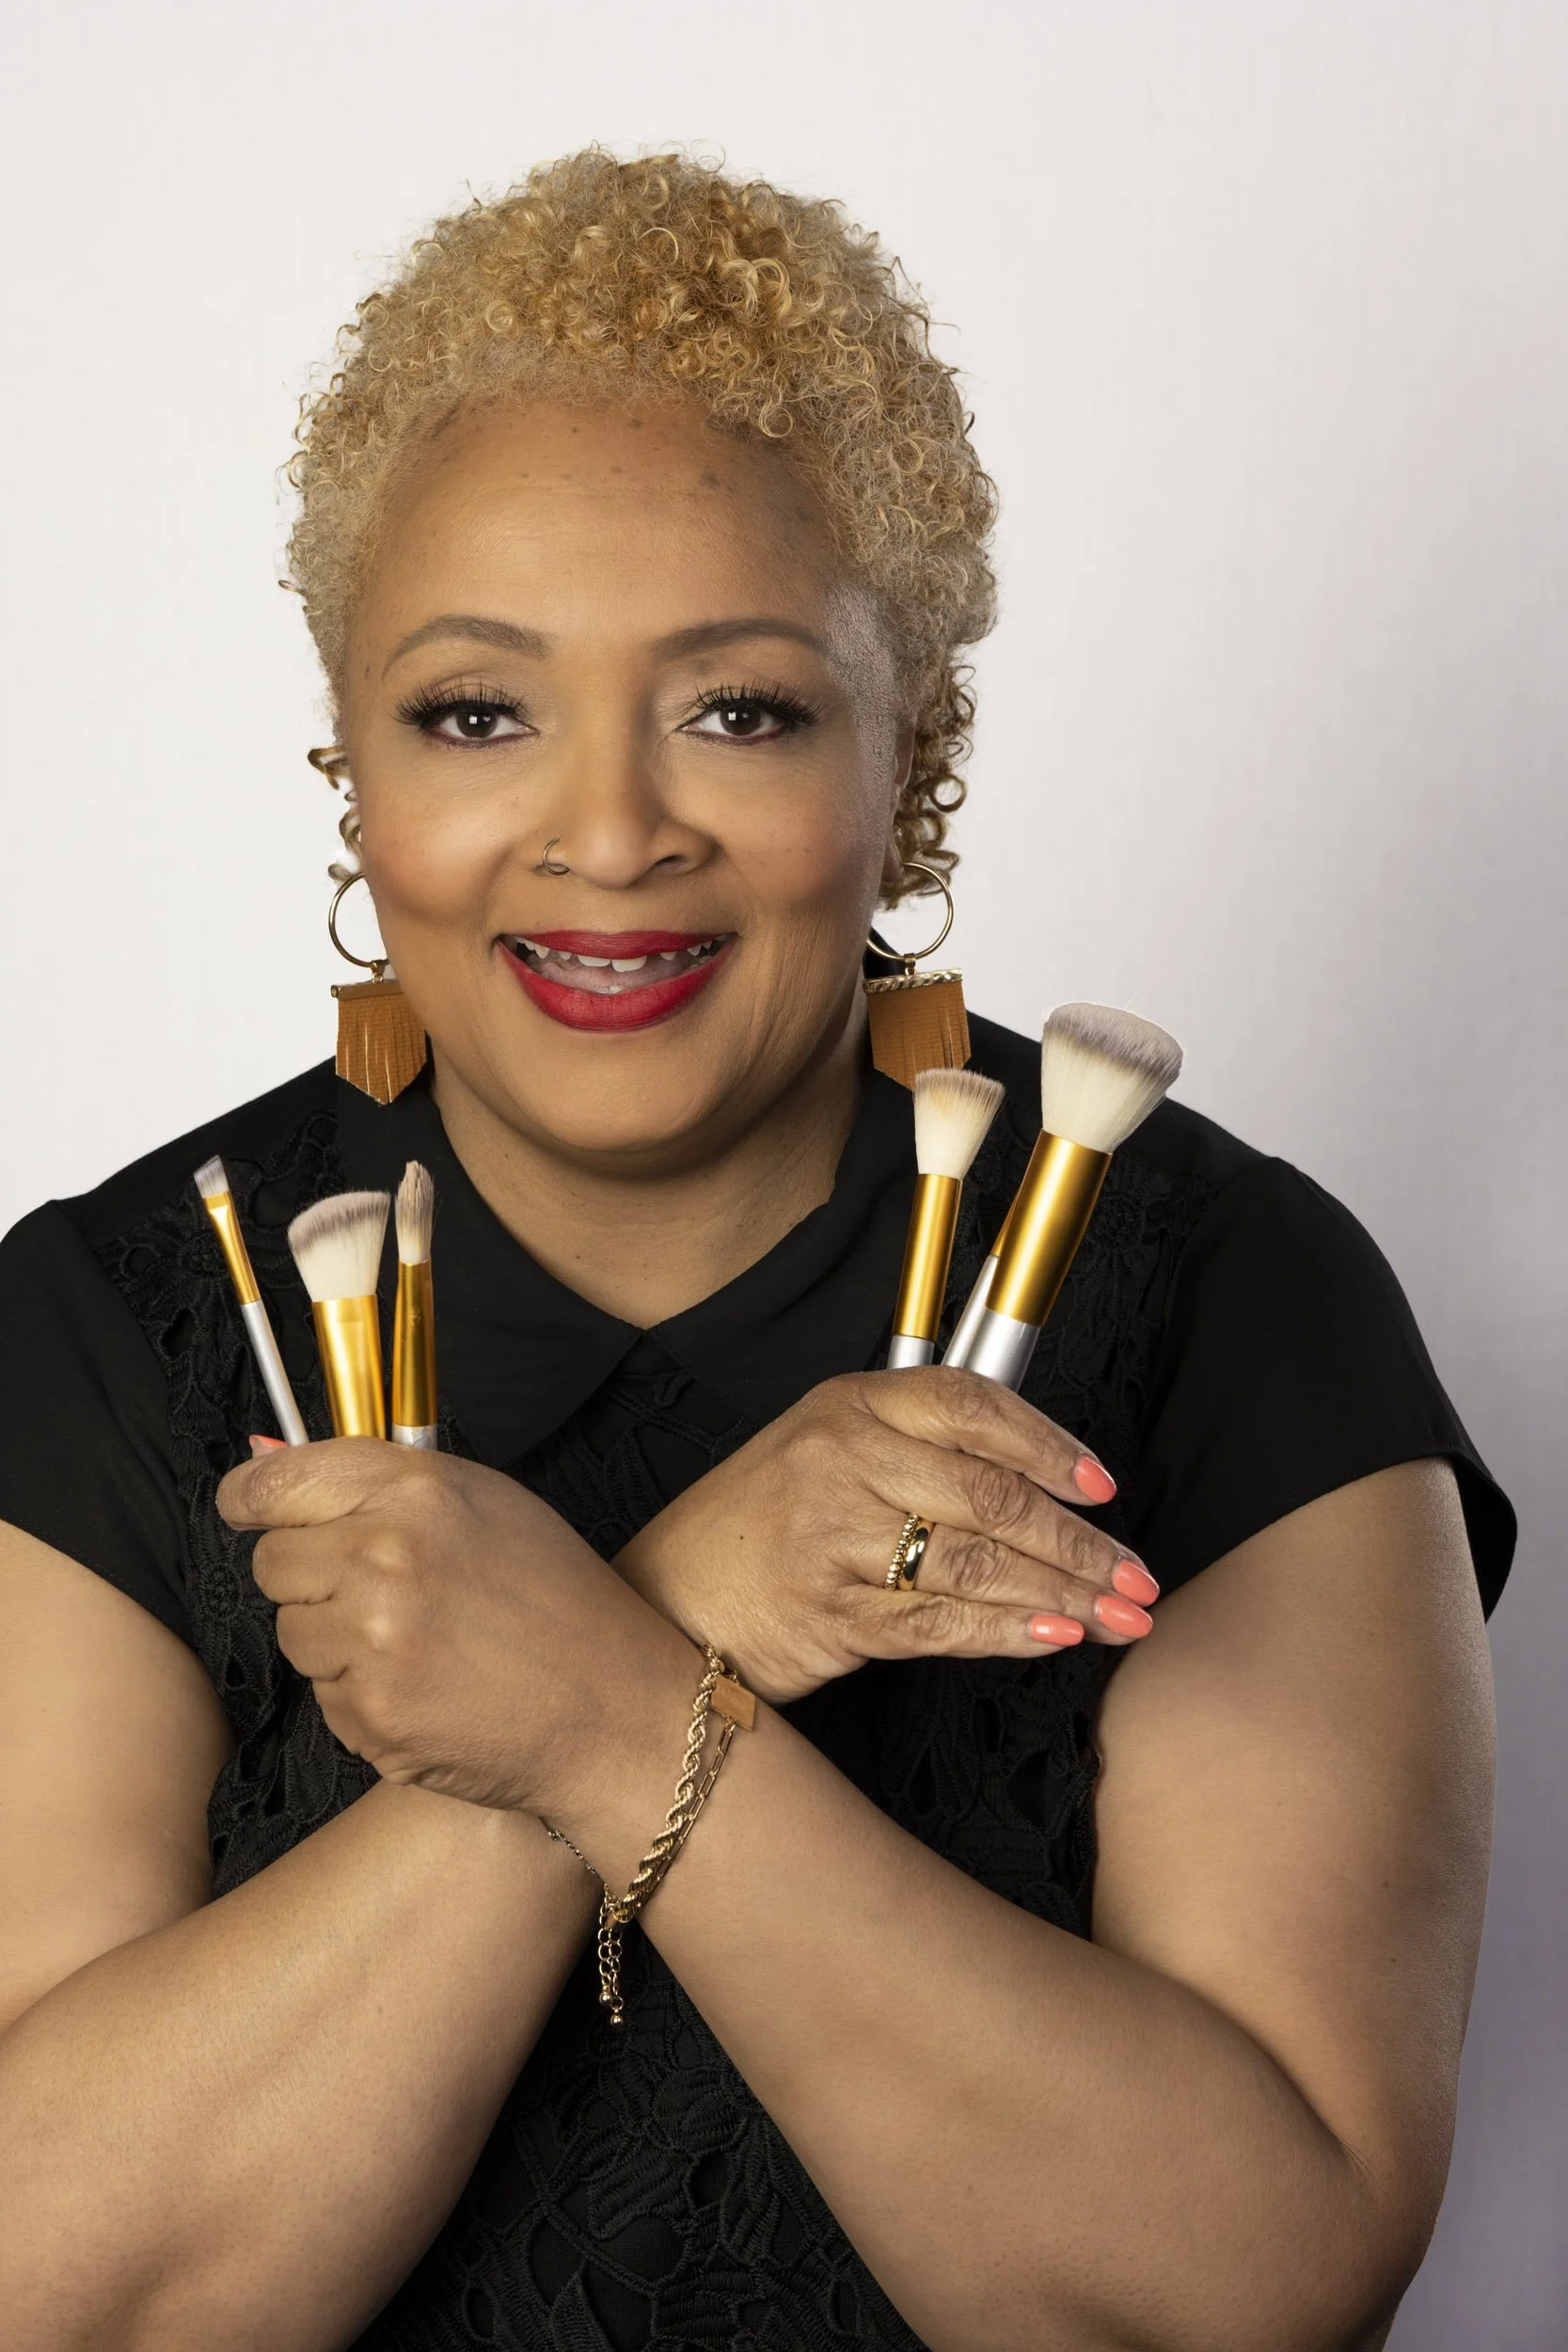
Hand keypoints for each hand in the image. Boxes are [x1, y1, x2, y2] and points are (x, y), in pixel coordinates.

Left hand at [217, 1440, 695, 1816]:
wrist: (614, 1709)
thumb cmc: (558, 1600)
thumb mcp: (484, 1504)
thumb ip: (378, 1480)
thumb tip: (261, 1454)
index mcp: (417, 1492)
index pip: (281, 1483)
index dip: (252, 1497)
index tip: (246, 1507)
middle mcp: (385, 1559)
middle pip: (273, 1563)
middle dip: (311, 1578)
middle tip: (383, 1593)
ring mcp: (374, 1642)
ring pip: (293, 1634)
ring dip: (336, 1643)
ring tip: (420, 1646)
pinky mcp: (371, 1714)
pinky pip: (325, 1697)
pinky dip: (363, 1698)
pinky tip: (429, 1690)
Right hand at [614, 1367, 1158, 1704]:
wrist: (666, 1602)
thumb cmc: (762, 1530)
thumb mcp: (827, 1454)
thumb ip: (918, 1452)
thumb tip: (1044, 1487)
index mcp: (850, 1404)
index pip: (972, 1404)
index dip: (1049, 1443)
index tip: (1103, 1485)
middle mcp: (841, 1457)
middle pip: (991, 1494)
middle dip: (1081, 1542)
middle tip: (1139, 1576)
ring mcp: (831, 1534)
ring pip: (977, 1561)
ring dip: (1063, 1594)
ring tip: (1118, 1617)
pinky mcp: (828, 1611)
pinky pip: (940, 1624)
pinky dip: (1007, 1633)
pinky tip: (1054, 1637)